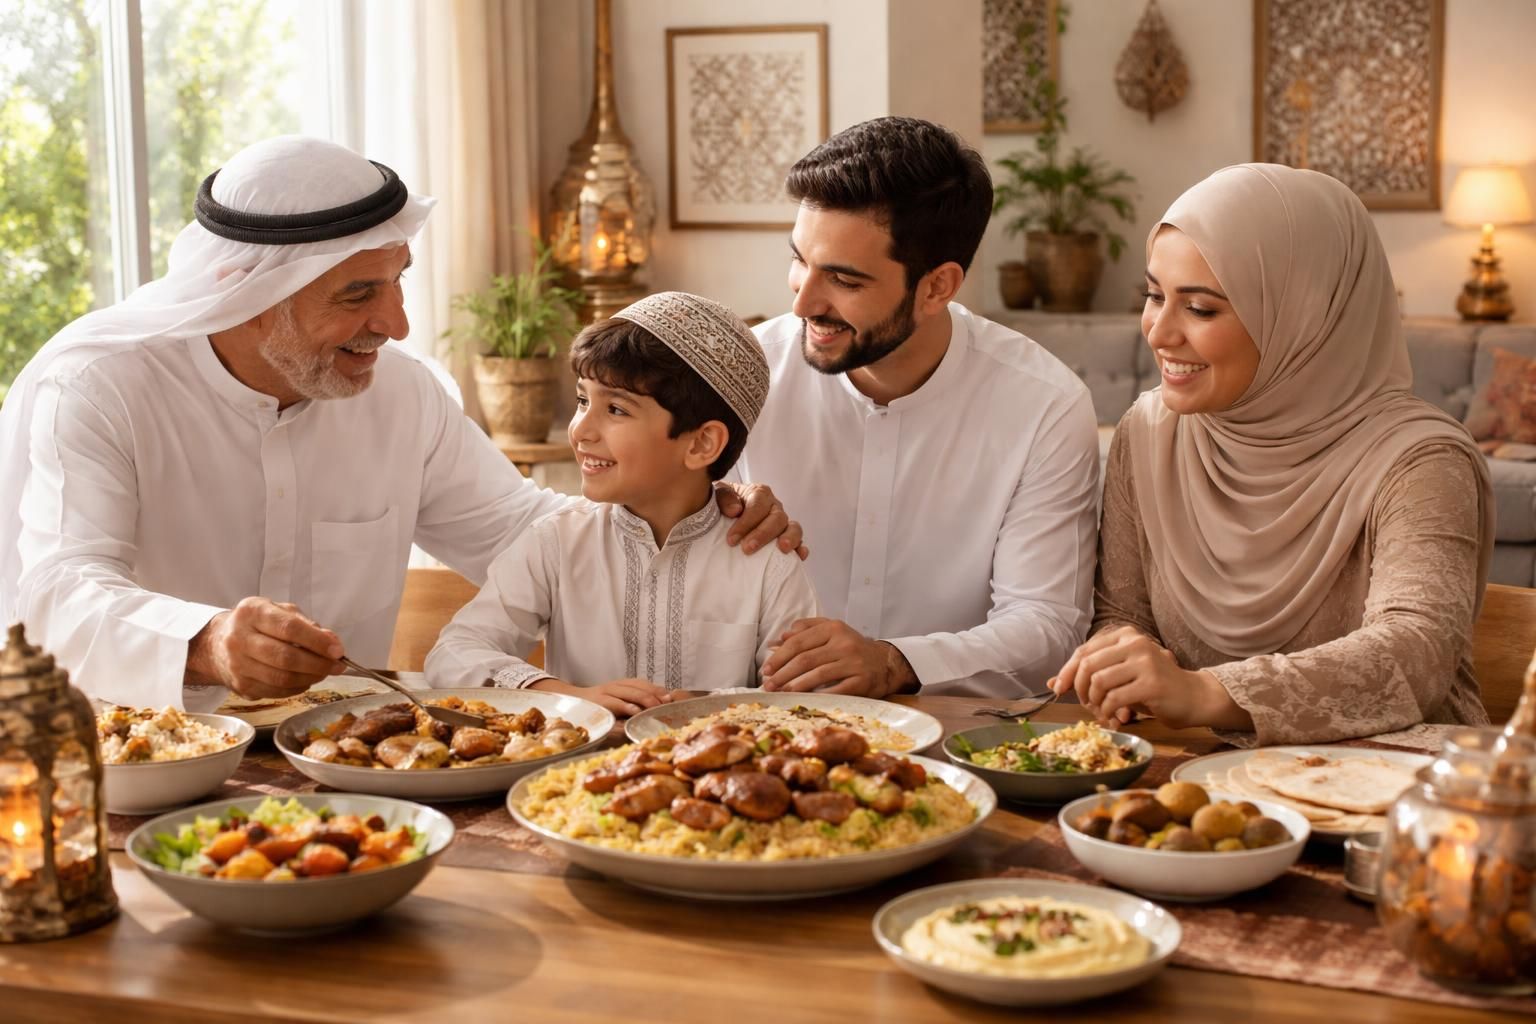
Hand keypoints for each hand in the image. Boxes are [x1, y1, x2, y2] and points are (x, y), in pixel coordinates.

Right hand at [185, 597, 344, 698]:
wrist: (217, 645)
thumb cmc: (256, 625)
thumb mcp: (279, 612)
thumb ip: (307, 625)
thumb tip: (332, 642)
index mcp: (252, 612)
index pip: (289, 628)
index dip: (317, 641)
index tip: (338, 650)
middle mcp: (239, 638)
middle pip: (286, 657)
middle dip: (318, 664)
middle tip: (337, 666)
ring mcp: (237, 665)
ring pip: (282, 678)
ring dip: (311, 677)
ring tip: (324, 672)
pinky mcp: (240, 685)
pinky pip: (276, 691)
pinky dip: (297, 687)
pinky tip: (306, 679)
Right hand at [531, 677, 667, 717]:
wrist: (571, 702)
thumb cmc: (597, 705)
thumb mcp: (617, 701)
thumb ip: (633, 703)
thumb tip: (656, 710)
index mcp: (623, 685)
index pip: (645, 684)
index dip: (659, 691)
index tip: (673, 700)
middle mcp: (617, 686)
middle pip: (641, 687)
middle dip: (656, 695)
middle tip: (669, 704)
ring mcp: (607, 692)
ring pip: (630, 692)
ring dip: (646, 699)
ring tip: (658, 706)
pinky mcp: (599, 702)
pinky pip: (615, 702)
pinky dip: (626, 706)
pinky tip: (636, 711)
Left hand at [715, 482, 807, 558]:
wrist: (724, 513)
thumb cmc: (722, 504)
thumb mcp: (718, 495)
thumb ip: (724, 498)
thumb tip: (735, 510)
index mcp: (759, 493)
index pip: (758, 505)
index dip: (746, 523)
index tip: (731, 540)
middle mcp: (774, 506)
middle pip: (777, 517)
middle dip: (763, 534)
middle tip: (747, 549)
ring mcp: (782, 522)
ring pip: (794, 527)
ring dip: (789, 538)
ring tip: (782, 549)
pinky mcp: (787, 537)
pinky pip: (799, 542)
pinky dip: (800, 548)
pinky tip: (800, 556)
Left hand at [760, 618, 914, 697]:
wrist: (886, 662)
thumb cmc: (851, 647)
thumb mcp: (830, 631)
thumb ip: (804, 631)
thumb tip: (776, 641)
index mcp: (833, 628)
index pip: (799, 642)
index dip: (779, 657)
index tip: (765, 669)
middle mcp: (844, 643)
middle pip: (805, 659)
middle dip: (782, 674)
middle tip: (768, 685)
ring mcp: (854, 663)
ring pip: (817, 675)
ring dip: (794, 686)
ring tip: (780, 693)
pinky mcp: (862, 682)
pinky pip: (835, 691)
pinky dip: (817, 696)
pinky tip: (803, 700)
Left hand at [1049, 626, 1245, 730]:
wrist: (1194, 697)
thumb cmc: (1153, 686)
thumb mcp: (1120, 676)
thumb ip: (1090, 676)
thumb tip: (1052, 683)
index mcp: (1125, 636)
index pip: (1084, 651)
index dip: (1067, 672)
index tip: (1059, 690)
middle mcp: (1134, 643)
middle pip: (1087, 665)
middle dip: (1079, 689)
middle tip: (1086, 705)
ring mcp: (1144, 661)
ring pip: (1098, 681)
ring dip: (1094, 702)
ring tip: (1101, 711)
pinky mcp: (1152, 682)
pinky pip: (1114, 698)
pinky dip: (1107, 711)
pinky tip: (1114, 717)